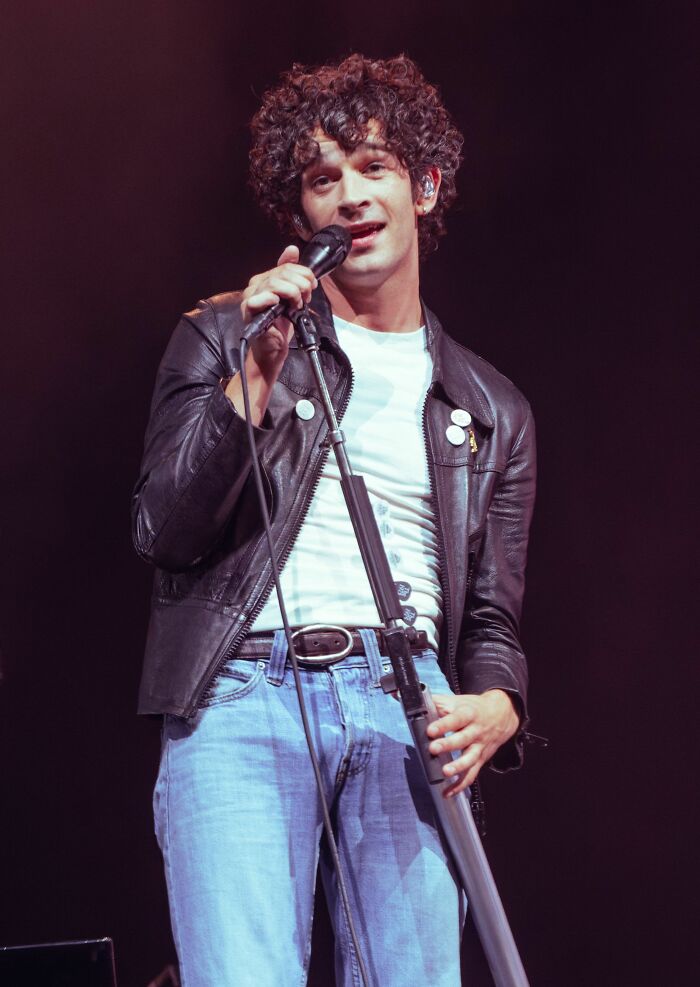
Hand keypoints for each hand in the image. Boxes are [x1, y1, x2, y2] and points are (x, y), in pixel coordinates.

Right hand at [226, 245, 316, 423]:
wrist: (273, 350)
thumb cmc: (281, 325)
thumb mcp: (292, 296)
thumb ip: (292, 274)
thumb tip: (292, 249)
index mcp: (265, 278)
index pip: (287, 265)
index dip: (304, 274)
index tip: (312, 287)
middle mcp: (256, 285)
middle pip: (283, 272)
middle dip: (302, 285)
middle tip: (306, 299)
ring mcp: (250, 297)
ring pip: (275, 283)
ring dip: (292, 294)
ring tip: (296, 306)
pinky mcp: (248, 311)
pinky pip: (258, 298)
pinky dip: (272, 300)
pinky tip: (279, 306)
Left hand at [427, 689, 519, 796]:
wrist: (502, 714)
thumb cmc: (472, 708)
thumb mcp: (456, 701)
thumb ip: (434, 702)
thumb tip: (405, 700)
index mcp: (468, 714)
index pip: (456, 719)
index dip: (443, 725)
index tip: (430, 730)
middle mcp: (475, 731)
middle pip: (463, 739)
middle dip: (448, 745)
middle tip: (433, 749)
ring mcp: (479, 746)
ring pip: (470, 758)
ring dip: (458, 767)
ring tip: (445, 772)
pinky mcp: (480, 759)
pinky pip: (472, 774)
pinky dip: (460, 785)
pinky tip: (448, 792)